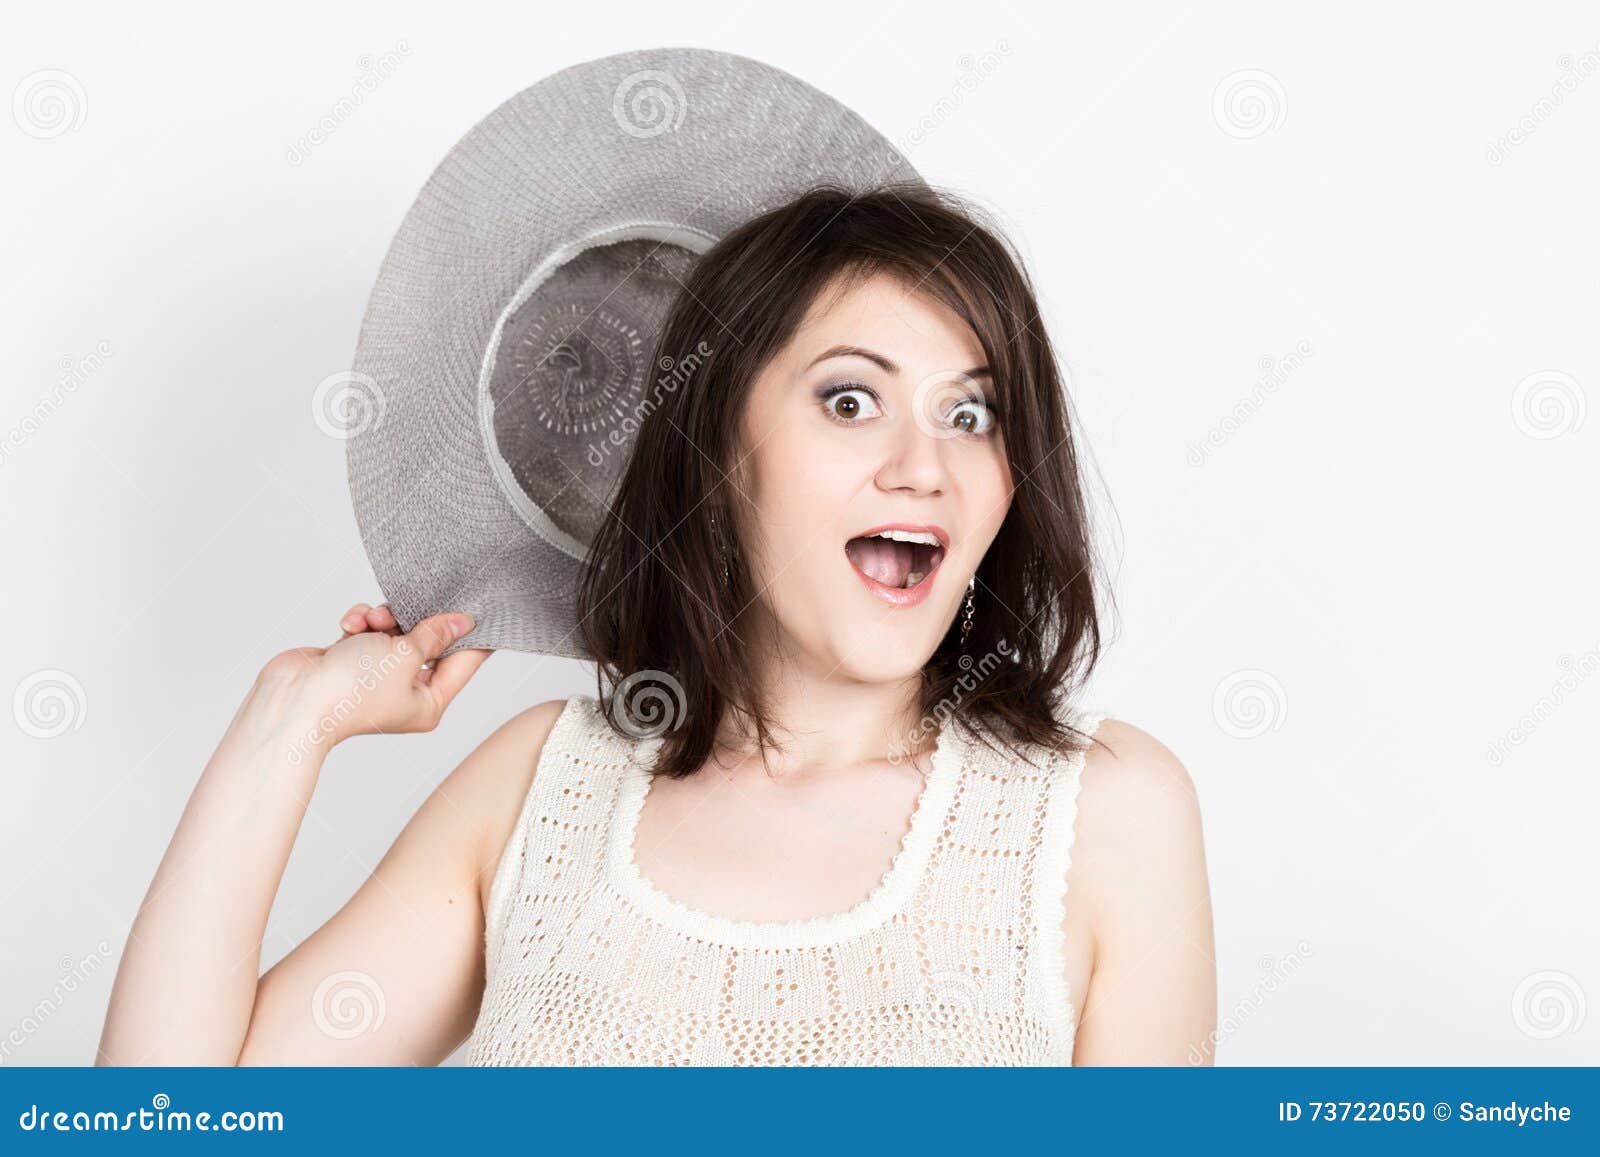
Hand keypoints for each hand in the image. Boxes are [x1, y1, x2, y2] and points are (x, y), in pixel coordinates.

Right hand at [257, 602, 491, 746]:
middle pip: (429, 642)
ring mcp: (379, 676)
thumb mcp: (404, 656)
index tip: (475, 601)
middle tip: (405, 610)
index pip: (465, 661)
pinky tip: (349, 625)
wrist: (293, 699)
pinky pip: (369, 632)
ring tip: (369, 622)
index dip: (471, 631)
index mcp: (430, 701)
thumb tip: (463, 622)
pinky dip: (361, 623)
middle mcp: (407, 691)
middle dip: (415, 620)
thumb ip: (434, 635)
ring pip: (396, 631)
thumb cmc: (350, 690)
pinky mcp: (353, 660)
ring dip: (383, 618)